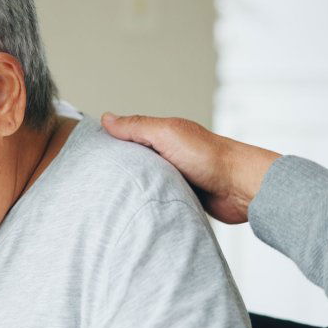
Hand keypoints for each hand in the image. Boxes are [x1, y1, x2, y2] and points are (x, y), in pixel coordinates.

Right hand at [101, 113, 279, 223]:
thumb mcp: (168, 134)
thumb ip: (138, 127)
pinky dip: (149, 203)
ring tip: (108, 198)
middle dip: (118, 169)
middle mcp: (168, 155)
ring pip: (145, 183)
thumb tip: (107, 118)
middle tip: (91, 180)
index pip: (129, 136)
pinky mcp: (183, 198)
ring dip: (134, 189)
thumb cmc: (210, 158)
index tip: (87, 151)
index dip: (110, 142)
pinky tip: (135, 209)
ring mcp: (175, 177)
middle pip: (135, 162)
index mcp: (163, 135)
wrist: (240, 188)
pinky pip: (158, 199)